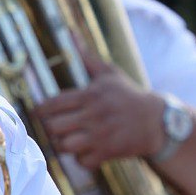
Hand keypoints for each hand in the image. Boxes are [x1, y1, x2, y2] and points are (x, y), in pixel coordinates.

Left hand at [35, 51, 166, 169]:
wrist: (158, 122)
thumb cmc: (128, 95)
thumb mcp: (109, 73)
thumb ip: (87, 57)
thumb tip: (71, 33)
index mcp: (90, 95)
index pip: (53, 104)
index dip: (40, 111)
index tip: (37, 114)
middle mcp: (93, 115)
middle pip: (54, 127)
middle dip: (51, 129)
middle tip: (54, 128)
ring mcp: (101, 136)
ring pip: (65, 146)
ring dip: (63, 145)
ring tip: (67, 140)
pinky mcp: (108, 152)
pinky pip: (82, 162)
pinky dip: (80, 159)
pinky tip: (85, 151)